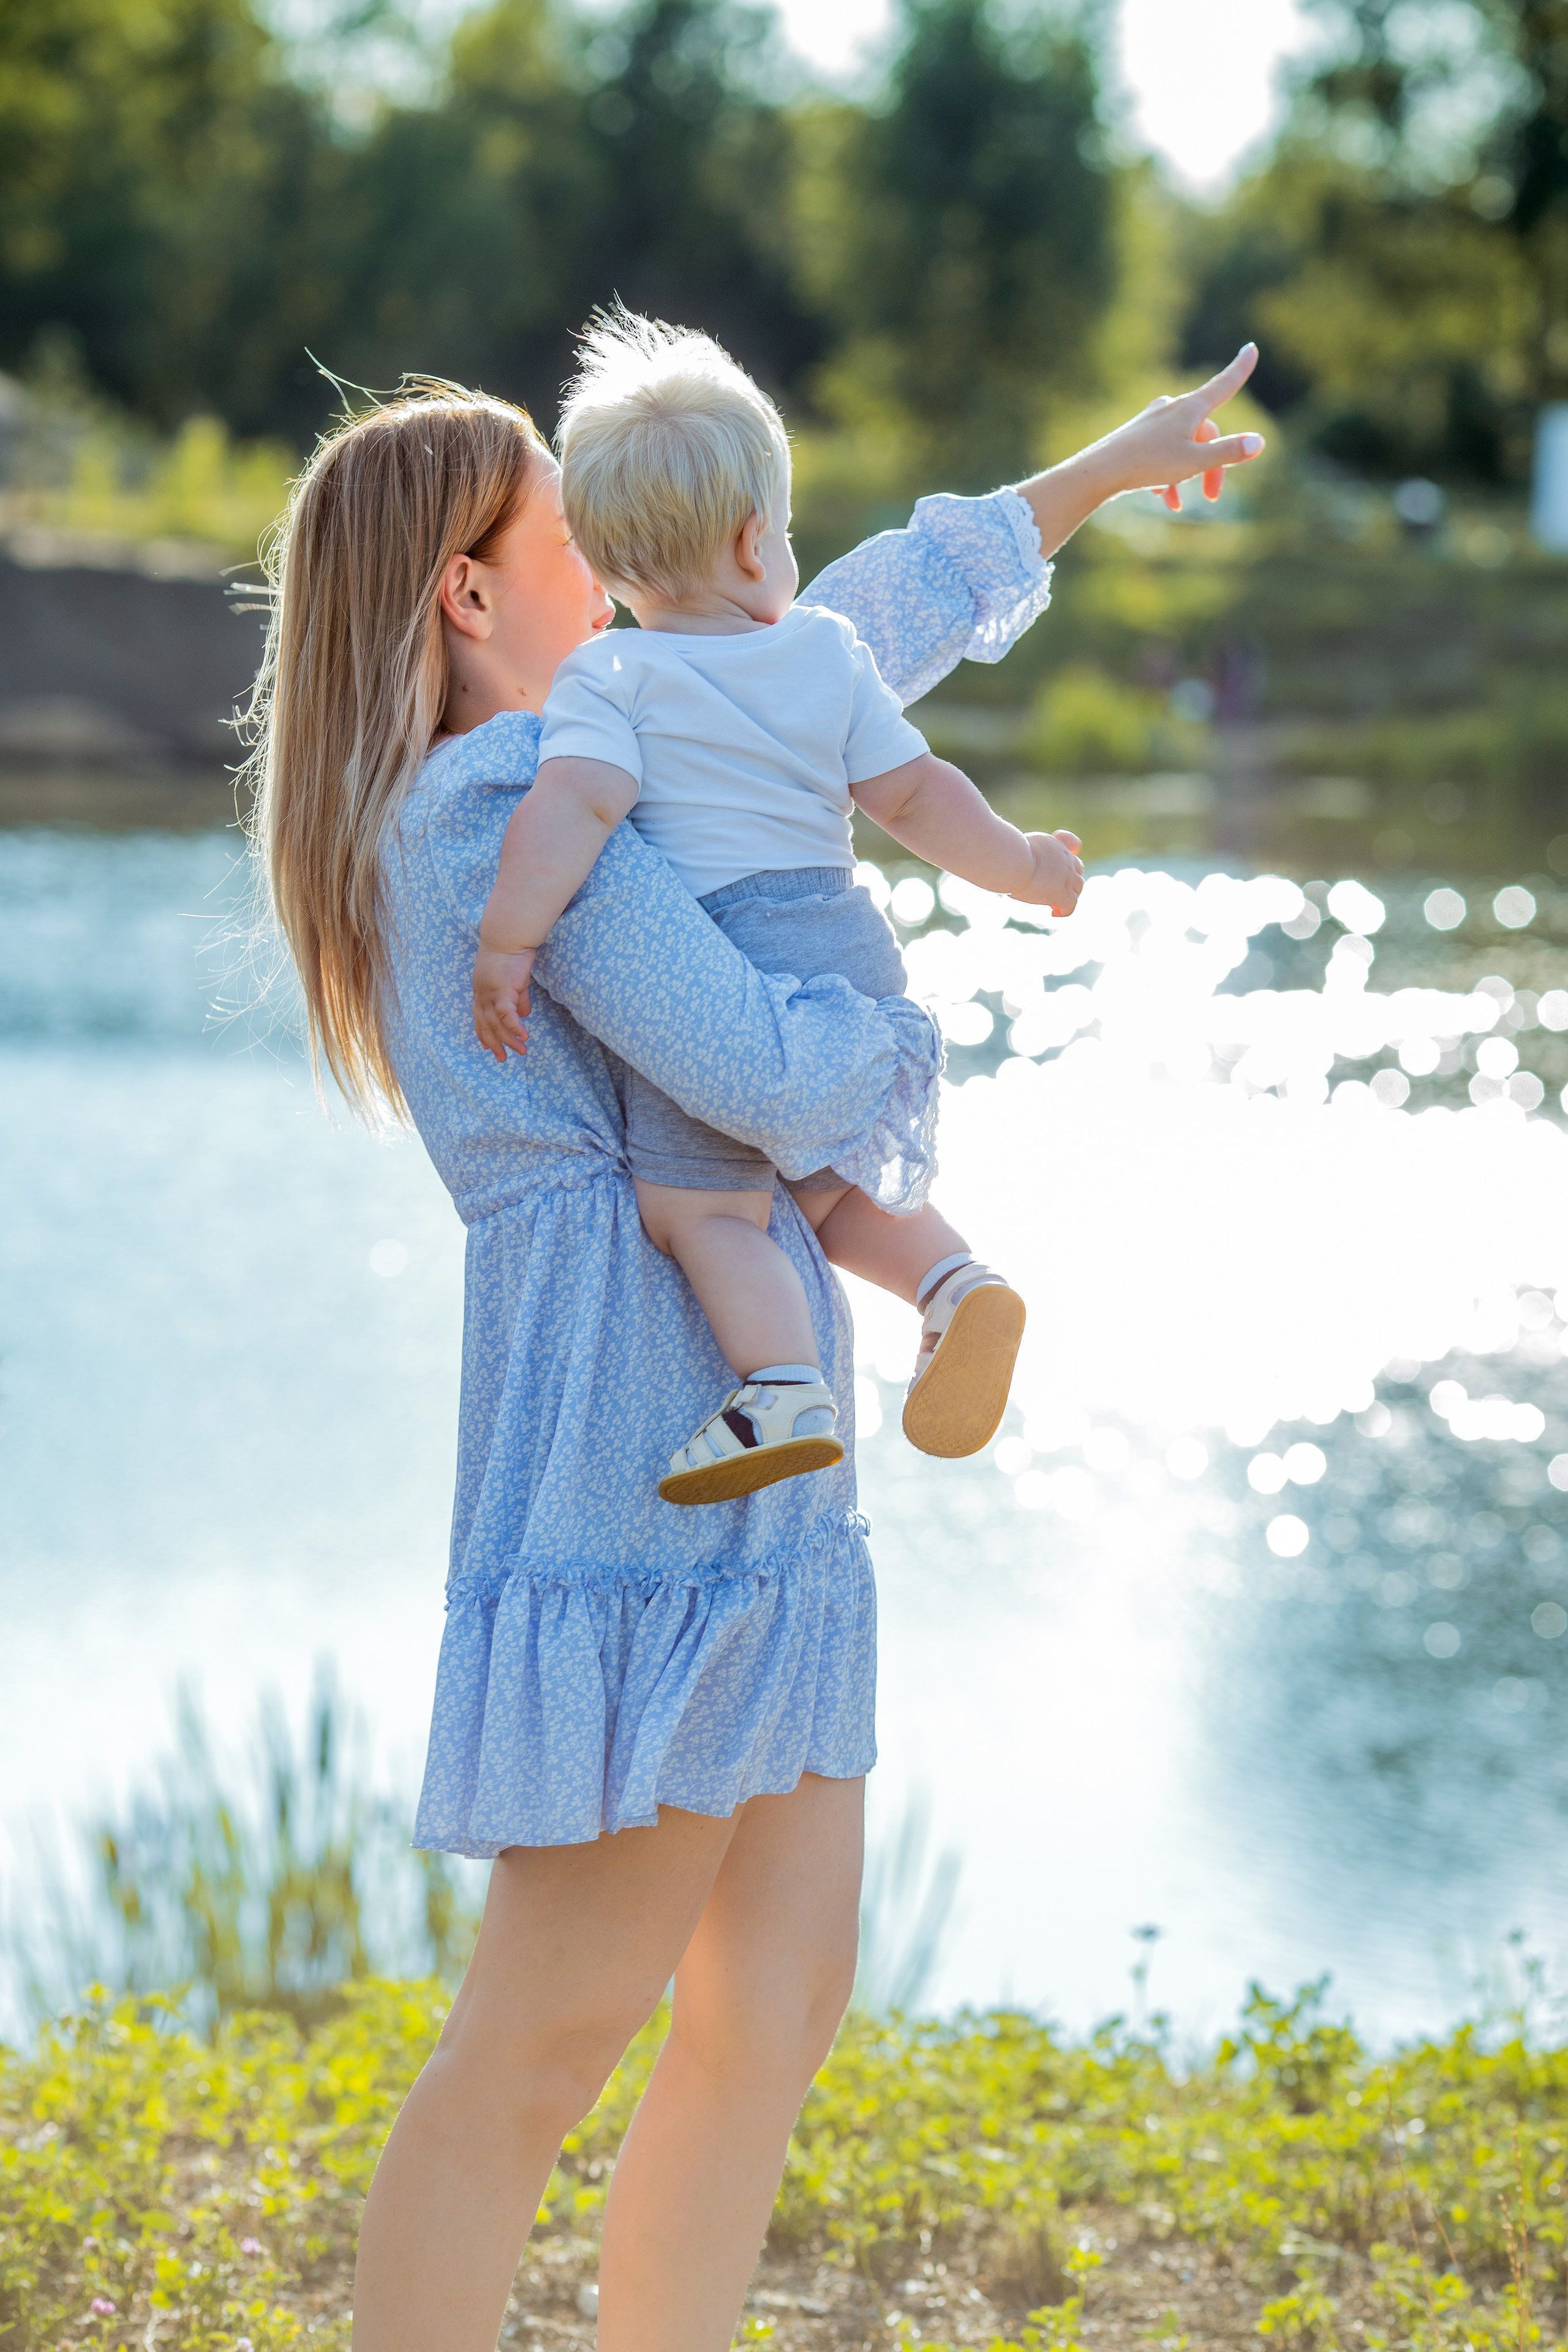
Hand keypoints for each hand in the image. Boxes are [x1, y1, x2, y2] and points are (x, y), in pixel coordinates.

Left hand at [473, 944, 535, 1063]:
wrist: (508, 935)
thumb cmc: (511, 953)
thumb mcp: (514, 979)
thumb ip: (518, 997)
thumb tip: (525, 1014)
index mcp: (481, 990)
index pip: (478, 1016)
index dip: (482, 1032)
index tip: (485, 1046)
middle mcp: (481, 994)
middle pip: (486, 1024)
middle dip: (494, 1043)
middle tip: (502, 1059)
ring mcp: (489, 993)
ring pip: (497, 1023)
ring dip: (508, 1040)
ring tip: (521, 1052)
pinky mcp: (502, 990)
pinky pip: (507, 1014)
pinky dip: (514, 1027)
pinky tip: (523, 1036)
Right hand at [1010, 829, 1083, 915]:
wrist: (1011, 860)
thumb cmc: (1006, 852)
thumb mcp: (1018, 844)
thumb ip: (1025, 850)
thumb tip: (1009, 855)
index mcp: (1054, 844)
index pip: (1071, 850)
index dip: (1065, 863)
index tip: (1054, 871)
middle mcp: (1065, 859)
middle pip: (1077, 870)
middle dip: (1069, 880)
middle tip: (1054, 889)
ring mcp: (1066, 877)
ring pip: (1078, 888)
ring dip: (1069, 895)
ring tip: (1054, 904)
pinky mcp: (1062, 894)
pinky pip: (1071, 905)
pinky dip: (1064, 911)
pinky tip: (1053, 913)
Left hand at [1094, 345, 1265, 509]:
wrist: (1099, 471)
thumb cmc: (1149, 464)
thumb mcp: (1195, 462)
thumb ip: (1228, 453)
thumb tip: (1259, 442)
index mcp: (1190, 408)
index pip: (1224, 384)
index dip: (1240, 368)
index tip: (1251, 347)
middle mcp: (1172, 407)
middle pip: (1205, 434)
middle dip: (1211, 467)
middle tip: (1212, 497)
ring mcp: (1153, 420)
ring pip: (1182, 447)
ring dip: (1185, 477)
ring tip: (1176, 505)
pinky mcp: (1137, 436)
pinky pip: (1161, 454)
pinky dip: (1165, 475)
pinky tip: (1159, 497)